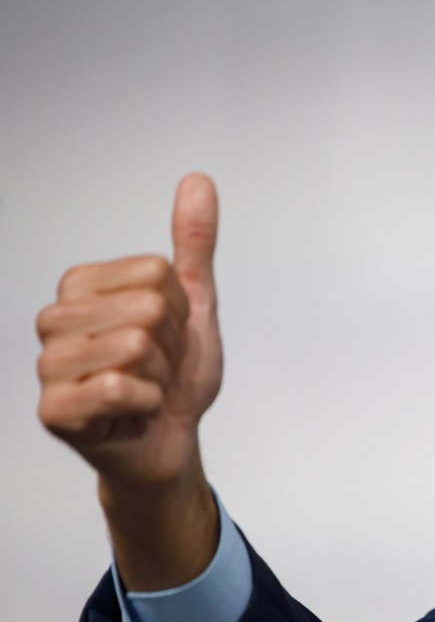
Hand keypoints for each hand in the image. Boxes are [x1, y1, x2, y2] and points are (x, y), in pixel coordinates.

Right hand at [36, 173, 223, 588]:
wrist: (171, 441)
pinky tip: (133, 413)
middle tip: (157, 368)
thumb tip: (199, 180)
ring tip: (145, 388)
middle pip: (146, 307)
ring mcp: (49, 365)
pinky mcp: (54, 410)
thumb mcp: (193, 303)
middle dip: (170, 345)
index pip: (155, 272)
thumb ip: (193, 245)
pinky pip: (120, 387)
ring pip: (134, 346)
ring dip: (160, 376)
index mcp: (81, 286)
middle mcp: (54, 319)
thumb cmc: (174, 375)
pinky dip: (146, 403)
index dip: (178, 309)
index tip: (166, 335)